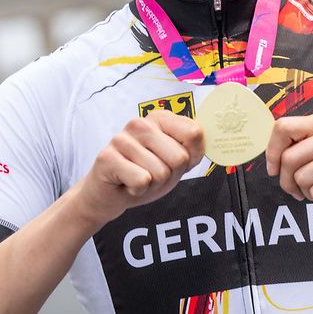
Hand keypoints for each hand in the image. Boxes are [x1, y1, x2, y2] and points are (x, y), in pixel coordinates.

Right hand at [74, 110, 204, 226]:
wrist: (110, 195)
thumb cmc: (145, 175)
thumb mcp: (175, 162)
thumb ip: (192, 148)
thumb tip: (205, 136)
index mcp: (160, 119)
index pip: (194, 133)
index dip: (190, 157)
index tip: (176, 162)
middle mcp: (140, 123)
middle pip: (179, 157)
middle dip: (170, 175)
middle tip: (152, 174)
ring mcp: (122, 138)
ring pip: (160, 172)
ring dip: (152, 185)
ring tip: (138, 178)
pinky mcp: (107, 157)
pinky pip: (141, 181)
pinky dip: (138, 190)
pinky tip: (127, 184)